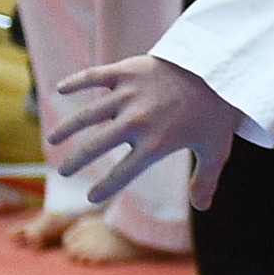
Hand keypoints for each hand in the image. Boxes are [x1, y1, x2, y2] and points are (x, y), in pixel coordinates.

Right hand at [48, 54, 240, 207]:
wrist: (221, 67)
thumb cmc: (218, 111)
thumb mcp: (216, 149)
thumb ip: (205, 179)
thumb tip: (203, 207)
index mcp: (156, 144)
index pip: (122, 174)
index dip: (104, 188)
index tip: (91, 197)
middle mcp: (137, 121)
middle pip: (96, 145)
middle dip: (75, 161)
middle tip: (62, 170)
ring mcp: (130, 95)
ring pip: (89, 114)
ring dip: (67, 127)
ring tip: (52, 138)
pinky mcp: (129, 71)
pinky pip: (96, 76)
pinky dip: (77, 82)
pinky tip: (60, 89)